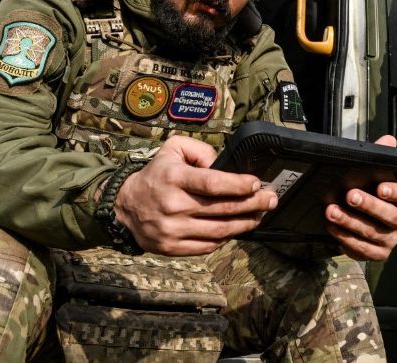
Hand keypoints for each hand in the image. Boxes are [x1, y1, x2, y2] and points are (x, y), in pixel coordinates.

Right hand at [114, 135, 277, 255]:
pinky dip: (225, 238)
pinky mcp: (172, 247)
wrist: (125, 206)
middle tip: (271, 200)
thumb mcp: (173, 149)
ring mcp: (172, 229)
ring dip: (245, 223)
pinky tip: (237, 229)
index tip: (257, 183)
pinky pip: (207, 246)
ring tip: (260, 215)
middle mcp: (173, 205)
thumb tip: (223, 165)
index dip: (239, 184)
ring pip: (219, 231)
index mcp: (174, 178)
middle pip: (222, 209)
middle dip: (253, 204)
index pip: (212, 183)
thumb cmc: (156, 174)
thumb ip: (200, 151)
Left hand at [324, 135, 396, 260]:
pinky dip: (347, 239)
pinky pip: (364, 249)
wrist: (348, 216)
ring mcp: (389, 239)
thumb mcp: (369, 173)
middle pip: (391, 216)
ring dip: (351, 221)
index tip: (381, 187)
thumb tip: (388, 140)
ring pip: (374, 233)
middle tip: (350, 195)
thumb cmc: (363, 191)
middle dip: (369, 206)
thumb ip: (380, 156)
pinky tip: (333, 228)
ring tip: (332, 211)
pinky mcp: (377, 253)